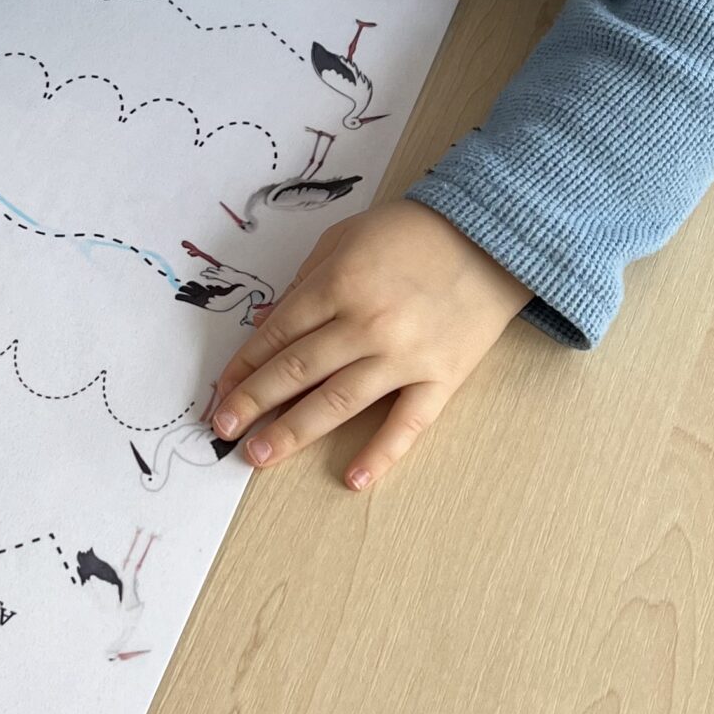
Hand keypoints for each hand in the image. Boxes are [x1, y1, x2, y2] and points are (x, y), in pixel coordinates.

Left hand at [208, 199, 528, 488]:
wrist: (494, 236)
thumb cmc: (414, 232)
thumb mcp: (346, 237)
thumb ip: (306, 280)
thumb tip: (267, 325)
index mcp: (338, 283)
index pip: (276, 335)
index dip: (243, 367)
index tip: (220, 393)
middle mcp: (366, 323)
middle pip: (296, 372)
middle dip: (254, 403)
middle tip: (224, 430)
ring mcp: (405, 355)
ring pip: (337, 403)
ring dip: (293, 432)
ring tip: (258, 456)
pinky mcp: (441, 378)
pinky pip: (407, 424)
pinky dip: (381, 454)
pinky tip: (353, 480)